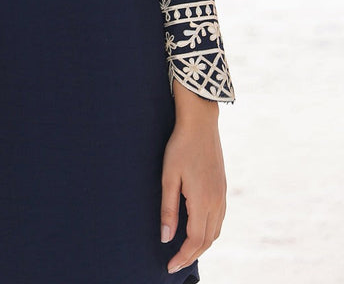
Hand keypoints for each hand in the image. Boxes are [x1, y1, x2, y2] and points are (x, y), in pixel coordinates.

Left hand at [161, 80, 225, 274]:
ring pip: (216, 231)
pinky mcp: (223, 188)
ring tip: (185, 251)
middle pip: (208, 240)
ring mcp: (223, 195)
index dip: (183, 257)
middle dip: (191, 255)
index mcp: (203, 201)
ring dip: (202, 245)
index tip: (169, 267)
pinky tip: (198, 230)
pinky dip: (209, 231)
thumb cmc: (180, 147)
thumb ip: (168, 209)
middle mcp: (217, 202)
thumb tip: (166, 237)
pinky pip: (219, 219)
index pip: (195, 240)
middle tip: (174, 264)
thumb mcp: (168, 177)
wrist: (201, 123)